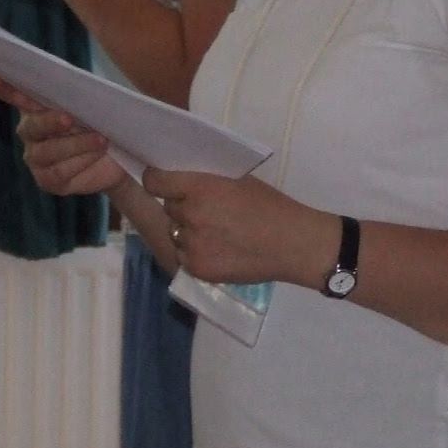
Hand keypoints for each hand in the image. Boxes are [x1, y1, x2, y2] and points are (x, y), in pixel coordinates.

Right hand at [0, 72, 126, 196]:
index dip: (6, 88)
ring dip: (76, 144)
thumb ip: (81, 96)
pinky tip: (97, 154)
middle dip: (50, 121)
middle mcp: (30, 132)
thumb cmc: (102, 124)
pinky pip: (60, 171)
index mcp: (37, 108)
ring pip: (47, 151)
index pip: (18, 96)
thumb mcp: (95, 106)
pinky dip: (81, 161)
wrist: (119, 159)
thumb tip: (80, 85)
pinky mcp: (48, 180)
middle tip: (69, 119)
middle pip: (32, 126)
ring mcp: (36, 158)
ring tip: (101, 139)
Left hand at [143, 167, 334, 286]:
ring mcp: (192, 245)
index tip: (162, 181)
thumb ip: (205, 180)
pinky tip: (218, 249)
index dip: (157, 180)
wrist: (292, 243)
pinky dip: (195, 252)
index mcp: (200, 188)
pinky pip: (183, 255)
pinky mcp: (197, 269)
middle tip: (206, 209)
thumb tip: (180, 178)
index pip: (155, 181)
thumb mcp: (237, 180)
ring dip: (187, 230)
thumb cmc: (269, 205)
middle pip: (168, 207)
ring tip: (215, 232)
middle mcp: (190, 215)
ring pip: (175, 232)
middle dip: (181, 206)